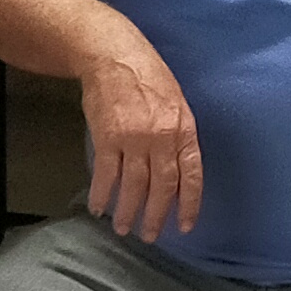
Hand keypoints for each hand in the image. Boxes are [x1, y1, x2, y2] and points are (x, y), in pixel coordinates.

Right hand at [80, 34, 202, 238]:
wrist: (114, 54)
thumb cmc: (148, 76)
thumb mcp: (176, 102)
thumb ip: (177, 135)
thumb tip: (175, 169)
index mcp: (183, 128)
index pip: (191, 175)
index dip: (189, 204)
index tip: (184, 226)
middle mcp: (162, 137)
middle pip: (162, 187)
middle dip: (156, 216)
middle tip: (150, 236)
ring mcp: (134, 138)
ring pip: (134, 186)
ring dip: (128, 211)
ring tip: (123, 228)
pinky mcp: (108, 137)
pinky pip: (107, 174)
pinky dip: (102, 194)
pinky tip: (99, 207)